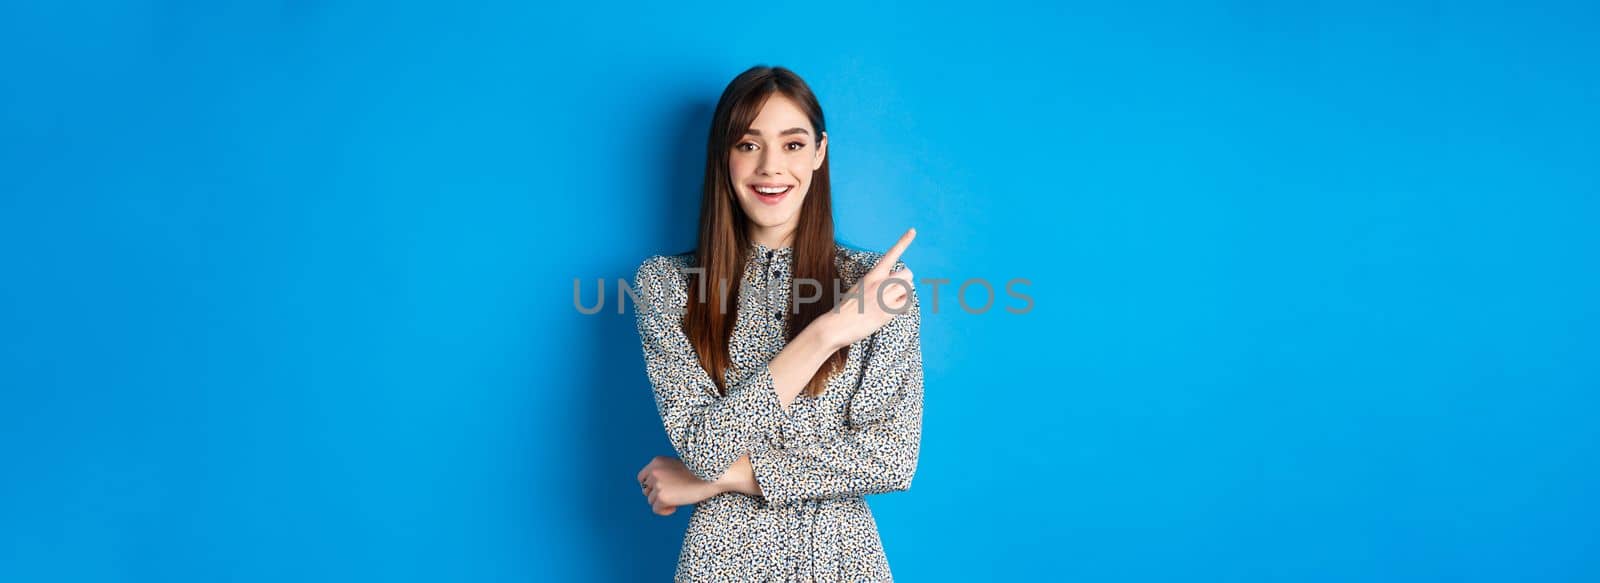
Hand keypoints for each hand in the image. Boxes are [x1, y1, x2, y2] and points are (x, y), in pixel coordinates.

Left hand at [637, 456, 717, 515]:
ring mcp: (657, 485)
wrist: (714, 476)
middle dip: (657, 495)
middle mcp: (654, 472)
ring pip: (651, 500)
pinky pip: (656, 509)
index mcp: (657, 461)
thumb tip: (654, 492)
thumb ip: (664, 475)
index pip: (642, 477)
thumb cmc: (700, 473)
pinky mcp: (662, 497)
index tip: (662, 490)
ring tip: (677, 501)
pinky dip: (664, 511)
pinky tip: (675, 507)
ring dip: (662, 503)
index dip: (650, 486)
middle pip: (645, 490)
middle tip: (673, 496)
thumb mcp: (677, 467)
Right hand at [816, 228, 916, 348]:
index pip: (891, 255)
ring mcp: (883, 297)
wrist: (835, 325)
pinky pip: (905, 305)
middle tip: (895, 292)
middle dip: (905, 282)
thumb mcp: (859, 289)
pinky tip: (890, 312)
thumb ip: (876, 284)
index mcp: (872, 276)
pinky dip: (902, 308)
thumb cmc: (846, 309)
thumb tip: (894, 287)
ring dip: (903, 296)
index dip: (904, 242)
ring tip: (889, 303)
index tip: (913, 230)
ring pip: (908, 289)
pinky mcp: (886, 312)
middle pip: (908, 274)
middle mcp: (879, 284)